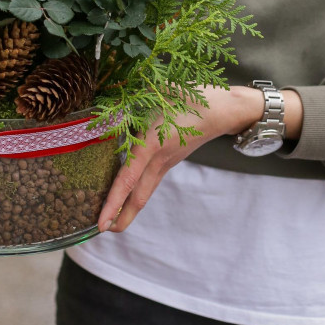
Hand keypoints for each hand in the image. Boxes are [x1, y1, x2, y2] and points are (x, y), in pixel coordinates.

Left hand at [98, 85, 300, 232]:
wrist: (222, 108)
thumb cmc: (189, 97)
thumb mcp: (157, 92)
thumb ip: (132, 95)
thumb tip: (108, 94)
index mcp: (151, 144)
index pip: (127, 179)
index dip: (113, 202)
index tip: (101, 224)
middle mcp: (158, 159)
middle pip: (138, 197)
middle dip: (120, 217)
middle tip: (103, 232)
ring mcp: (166, 162)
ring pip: (145, 191)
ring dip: (129, 208)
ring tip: (113, 218)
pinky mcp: (171, 160)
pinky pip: (151, 181)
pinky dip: (137, 192)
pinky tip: (129, 191)